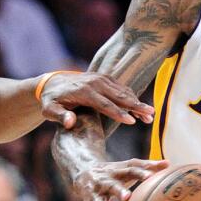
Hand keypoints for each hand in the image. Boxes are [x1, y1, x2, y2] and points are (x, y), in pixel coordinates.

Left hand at [40, 72, 154, 128]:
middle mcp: (95, 83)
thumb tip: (70, 122)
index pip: (104, 104)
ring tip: (150, 115)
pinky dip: (132, 97)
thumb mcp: (49, 110)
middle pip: (119, 96)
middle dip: (136, 106)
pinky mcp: (104, 78)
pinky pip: (121, 88)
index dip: (118, 113)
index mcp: (84, 91)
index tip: (131, 121)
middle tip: (150, 115)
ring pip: (123, 91)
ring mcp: (101, 78)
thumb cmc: (51, 100)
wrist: (51, 82)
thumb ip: (59, 117)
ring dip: (137, 103)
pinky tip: (139, 107)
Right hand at [66, 158, 168, 200]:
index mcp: (116, 171)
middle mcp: (103, 182)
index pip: (130, 169)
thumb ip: (147, 165)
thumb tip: (168, 164)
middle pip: (111, 186)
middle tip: (127, 197)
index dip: (140, 172)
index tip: (150, 176)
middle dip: (118, 191)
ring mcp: (94, 196)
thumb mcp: (127, 166)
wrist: (82, 172)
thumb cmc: (114, 172)